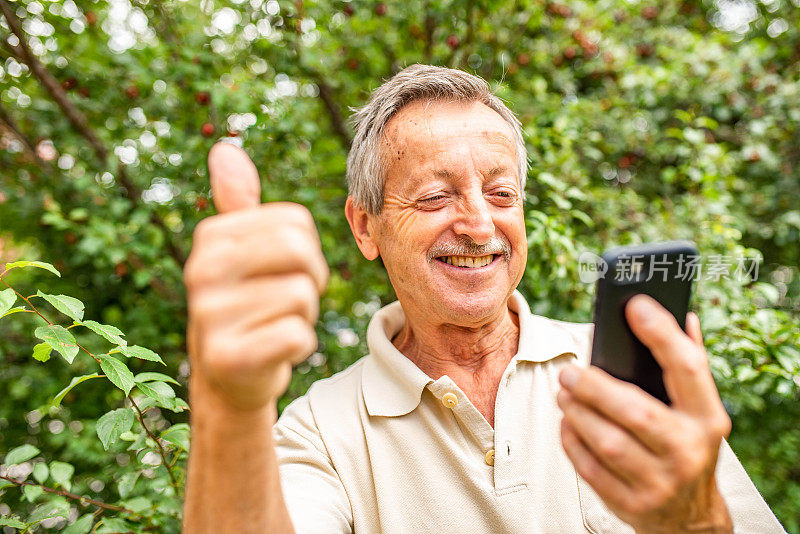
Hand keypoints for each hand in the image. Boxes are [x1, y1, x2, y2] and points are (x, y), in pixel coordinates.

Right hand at [184, 142, 328, 410]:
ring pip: (303, 296)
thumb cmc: (245, 303)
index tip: (283, 271)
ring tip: (274, 325)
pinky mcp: (227, 357)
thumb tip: (224, 149)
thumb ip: (237, 202)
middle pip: (300, 252)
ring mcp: (209, 315)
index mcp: (210, 237)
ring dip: (304, 316)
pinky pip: (297, 334)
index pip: (296, 222)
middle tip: (288, 300)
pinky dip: (298, 345)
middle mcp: (200, 270)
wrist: (229, 377)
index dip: (306, 250)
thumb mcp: (238, 251)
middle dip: (310, 279)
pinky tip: (273, 350)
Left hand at [557, 294, 732, 532]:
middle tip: (568, 371)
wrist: (691, 518)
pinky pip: (590, 468)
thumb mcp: (699, 411)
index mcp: (709, 419)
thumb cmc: (687, 445)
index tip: (635, 305)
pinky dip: (572, 441)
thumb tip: (685, 316)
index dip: (662, 333)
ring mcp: (660, 482)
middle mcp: (688, 451)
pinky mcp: (632, 504)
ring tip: (563, 393)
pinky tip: (567, 423)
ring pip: (608, 442)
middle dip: (594, 387)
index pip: (688, 368)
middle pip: (635, 411)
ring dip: (577, 412)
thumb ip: (689, 365)